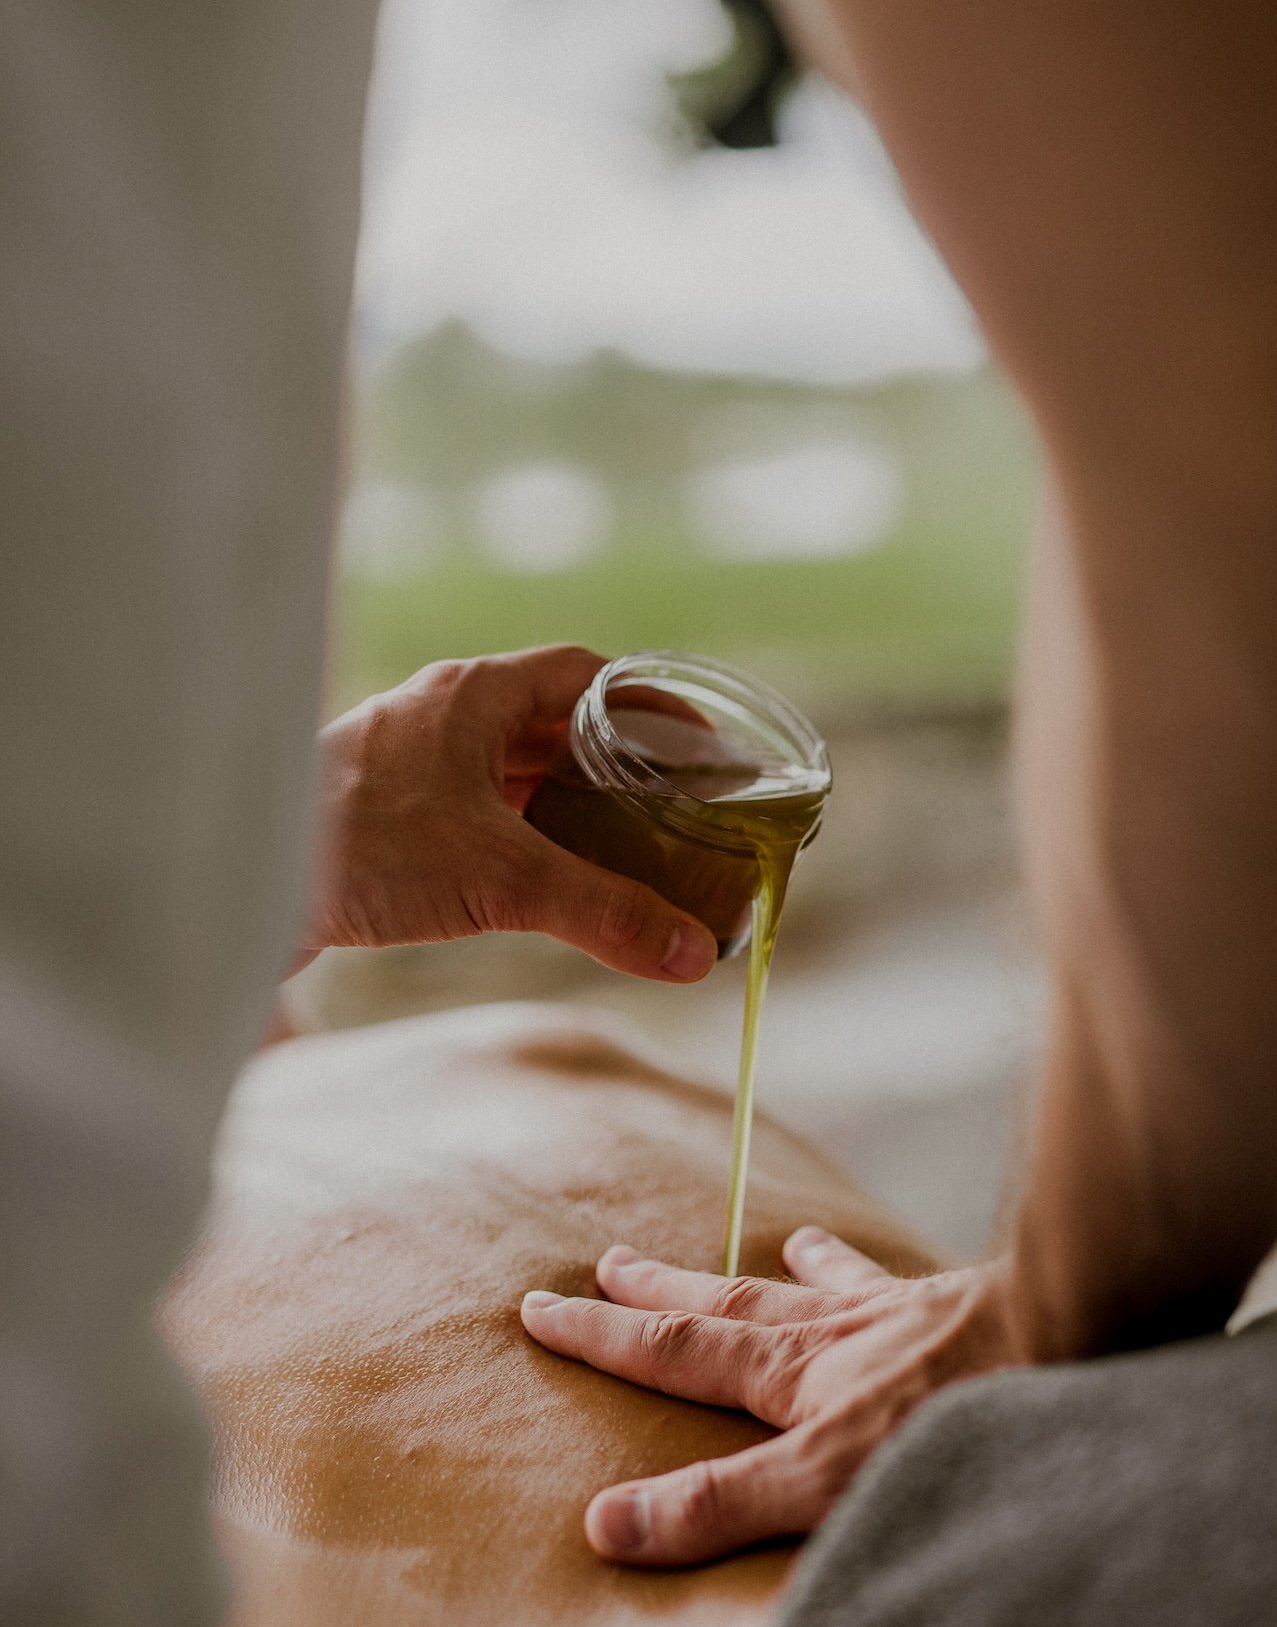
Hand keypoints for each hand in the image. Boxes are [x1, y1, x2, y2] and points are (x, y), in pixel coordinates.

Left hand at [296, 645, 717, 981]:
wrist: (233, 882)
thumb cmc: (360, 849)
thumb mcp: (503, 878)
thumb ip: (603, 911)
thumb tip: (694, 953)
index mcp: (472, 694)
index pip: (583, 673)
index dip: (645, 704)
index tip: (693, 743)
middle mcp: (438, 715)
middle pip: (549, 722)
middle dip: (614, 763)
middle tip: (670, 805)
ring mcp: (404, 764)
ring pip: (506, 769)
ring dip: (563, 802)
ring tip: (620, 845)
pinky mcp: (378, 813)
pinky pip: (468, 808)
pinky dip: (515, 833)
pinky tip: (536, 876)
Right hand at [520, 1228, 1020, 1563]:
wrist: (1078, 1346)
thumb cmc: (956, 1422)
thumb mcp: (823, 1483)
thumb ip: (719, 1506)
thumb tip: (603, 1527)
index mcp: (795, 1380)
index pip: (676, 1356)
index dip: (605, 1339)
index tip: (541, 1311)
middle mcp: (836, 1337)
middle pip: (728, 1309)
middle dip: (659, 1295)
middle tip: (603, 1264)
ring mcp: (901, 1319)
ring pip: (816, 1290)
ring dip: (773, 1275)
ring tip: (762, 1247)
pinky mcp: (967, 1313)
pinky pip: (905, 1289)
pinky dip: (878, 1277)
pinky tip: (883, 1269)